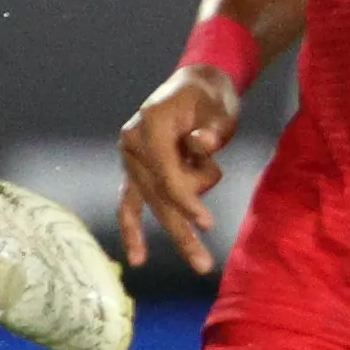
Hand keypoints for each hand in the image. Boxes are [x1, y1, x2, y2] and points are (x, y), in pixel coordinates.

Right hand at [113, 71, 239, 274]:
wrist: (196, 85)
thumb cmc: (211, 99)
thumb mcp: (219, 110)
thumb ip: (210, 130)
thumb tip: (201, 145)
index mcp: (151, 123)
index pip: (166, 172)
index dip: (186, 199)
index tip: (207, 222)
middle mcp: (133, 142)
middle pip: (158, 195)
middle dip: (182, 229)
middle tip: (203, 264)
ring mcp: (130, 158)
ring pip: (151, 204)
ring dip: (177, 228)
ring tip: (203, 242)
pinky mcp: (135, 170)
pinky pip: (130, 203)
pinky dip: (133, 229)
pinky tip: (137, 257)